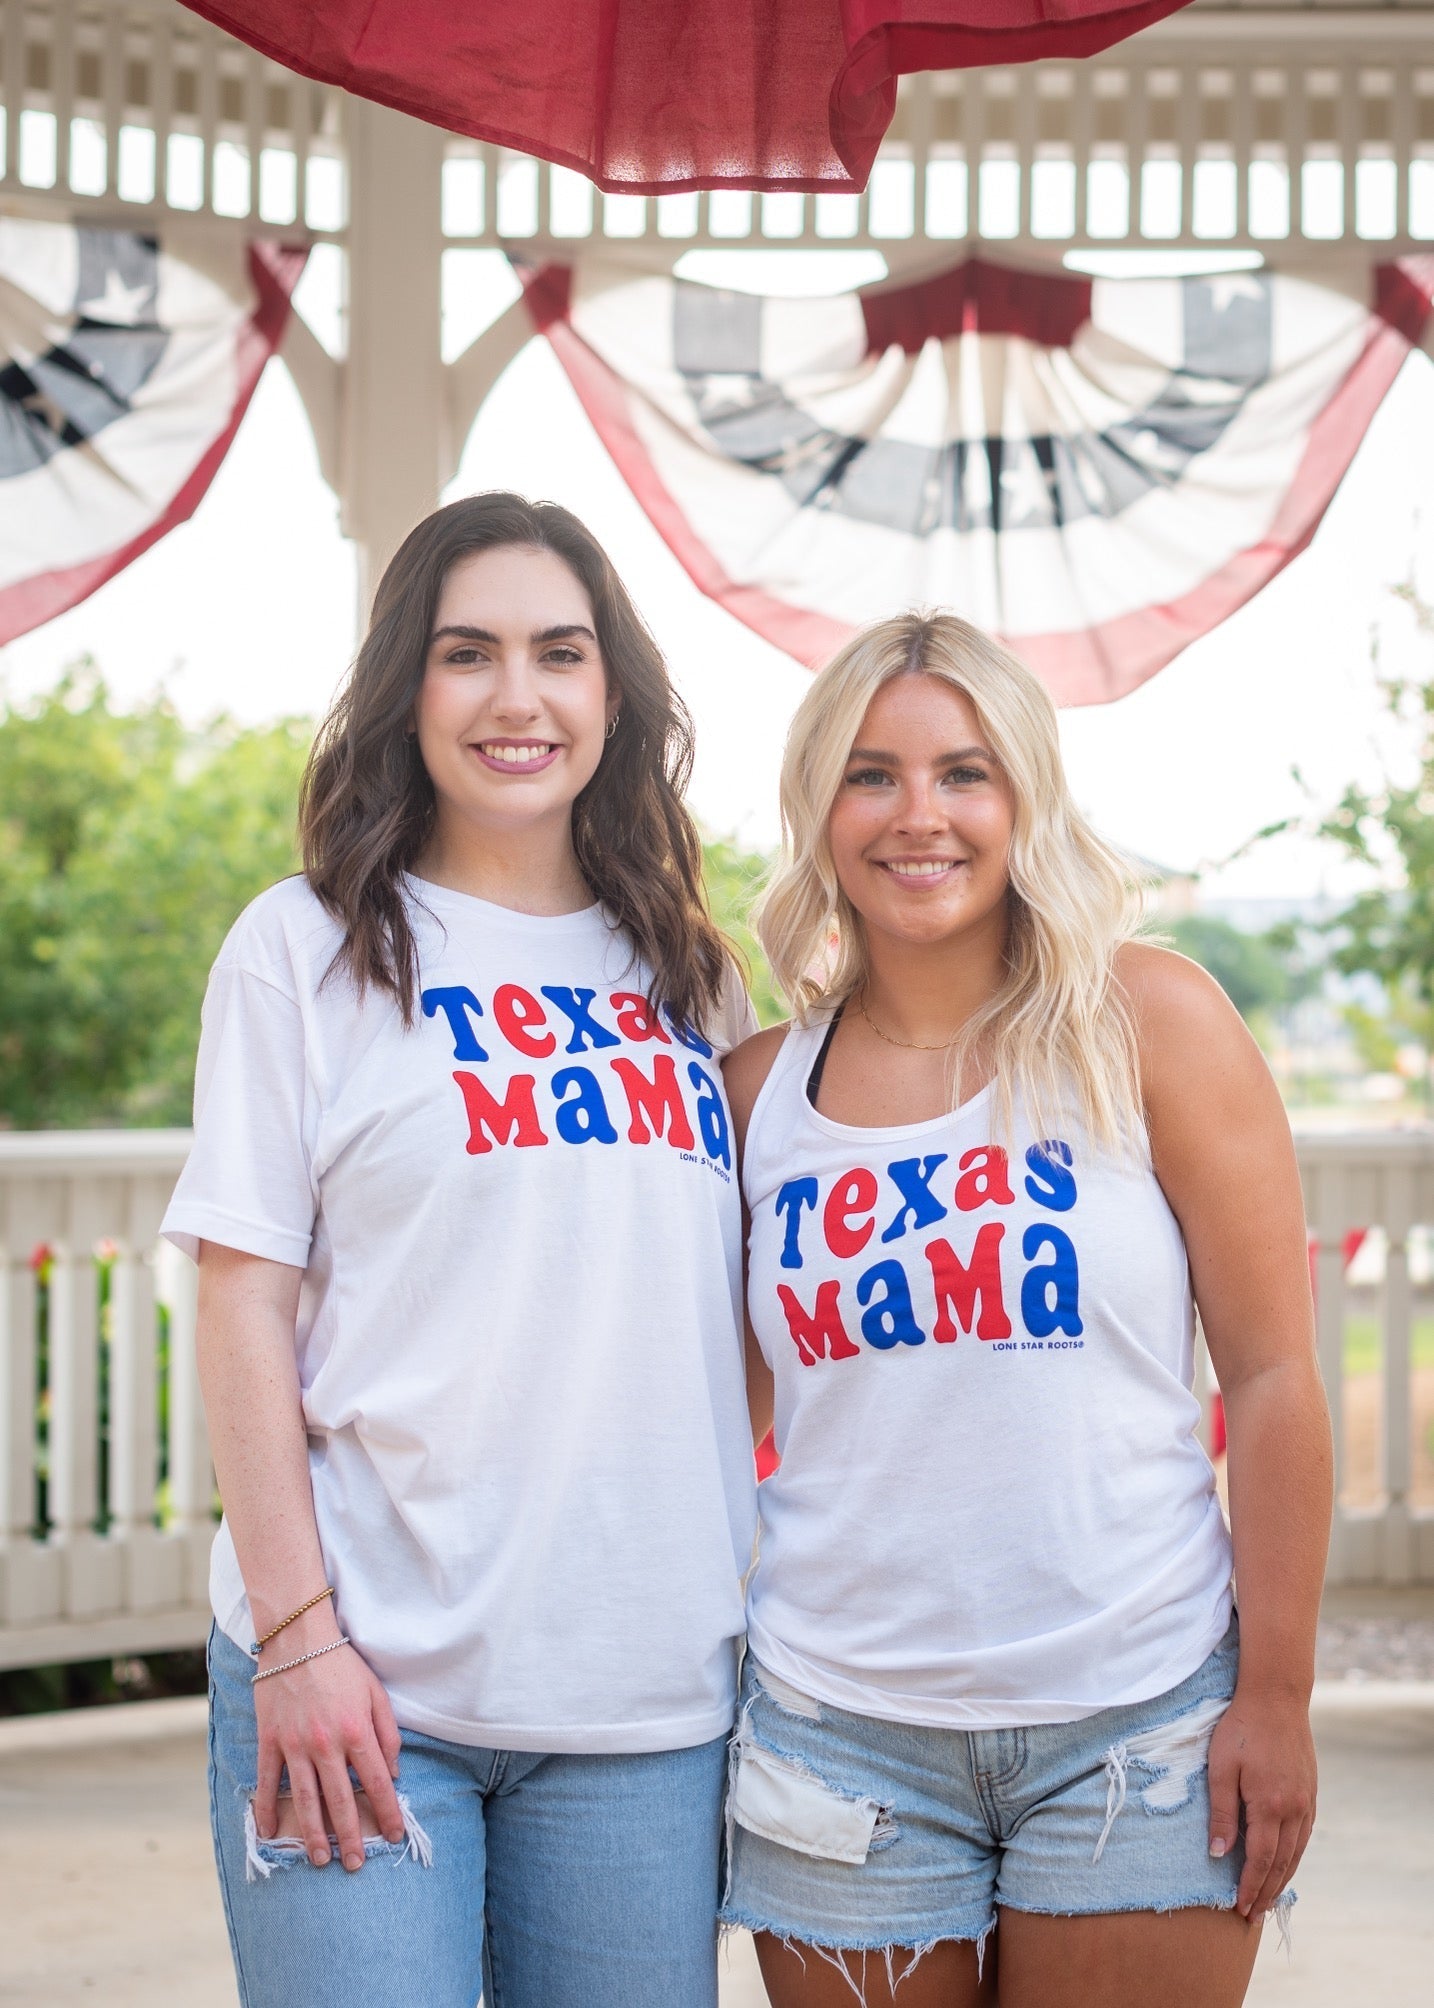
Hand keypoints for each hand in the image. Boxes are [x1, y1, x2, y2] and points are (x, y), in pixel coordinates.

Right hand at [252, 1622, 405, 1871]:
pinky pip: (267, 1782)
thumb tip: (394, 1772)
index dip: (388, 1812)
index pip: (377, 1782)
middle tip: (355, 1865)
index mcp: (356, 1730)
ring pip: (305, 1800)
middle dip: (351, 1836)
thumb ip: (387, 1733)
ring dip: (314, 1834)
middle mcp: (326, 1743)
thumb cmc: (341, 1664)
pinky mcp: (270, 1740)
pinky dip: (266, 1810)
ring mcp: (294, 1744)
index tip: (393, 1835)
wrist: (297, 1637)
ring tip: (321, 1859)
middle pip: (341, 1801)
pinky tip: (270, 1833)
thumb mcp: (376, 1692)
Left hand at [1206, 1687, 1316, 1920]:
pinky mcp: (1310, 1793)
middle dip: (1266, 1892)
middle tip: (1253, 1916)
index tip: (1239, 1908)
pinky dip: (1294, 1857)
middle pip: (1281, 1863)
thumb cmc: (1241, 1728)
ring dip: (1282, 1879)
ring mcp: (1306, 1802)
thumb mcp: (1220, 1767)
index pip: (1259, 1859)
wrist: (1276, 1697)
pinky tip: (1285, 1864)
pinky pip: (1304, 1835)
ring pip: (1296, 1853)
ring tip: (1268, 1899)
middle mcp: (1293, 1809)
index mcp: (1269, 1805)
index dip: (1249, 1886)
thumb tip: (1217, 1853)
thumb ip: (1222, 1812)